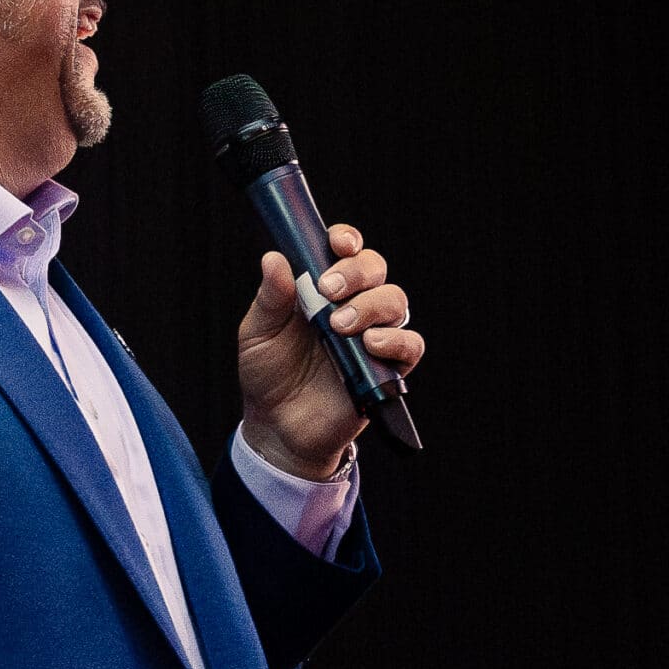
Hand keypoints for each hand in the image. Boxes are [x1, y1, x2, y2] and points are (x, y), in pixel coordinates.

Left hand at [236, 223, 424, 479]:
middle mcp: (353, 305)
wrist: (277, 427)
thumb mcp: (257, 333)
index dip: (347, 240)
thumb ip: (270, 298)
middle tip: (328, 290)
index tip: (337, 243)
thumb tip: (274, 258)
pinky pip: (410, 345)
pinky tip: (370, 344)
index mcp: (322, 289)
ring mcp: (372, 336)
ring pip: (396, 301)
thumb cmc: (268, 374)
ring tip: (339, 326)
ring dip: (371, 305)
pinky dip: (396, 340)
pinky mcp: (386, 369)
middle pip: (376, 269)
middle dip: (357, 272)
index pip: (346, 251)